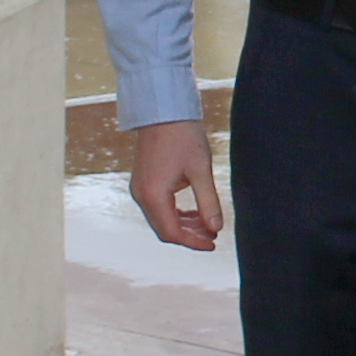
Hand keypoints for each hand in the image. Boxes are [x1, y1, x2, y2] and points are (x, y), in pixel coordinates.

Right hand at [130, 119, 225, 251]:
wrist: (162, 111)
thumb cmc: (183, 136)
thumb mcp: (200, 170)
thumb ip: (208, 201)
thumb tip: (216, 228)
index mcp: (153, 195)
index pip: (172, 232)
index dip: (193, 242)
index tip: (213, 244)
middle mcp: (141, 195)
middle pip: (165, 229)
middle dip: (190, 235)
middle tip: (214, 235)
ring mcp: (139, 188)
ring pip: (161, 219)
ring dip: (184, 225)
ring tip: (208, 225)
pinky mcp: (143, 182)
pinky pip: (158, 207)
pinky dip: (176, 213)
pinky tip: (194, 213)